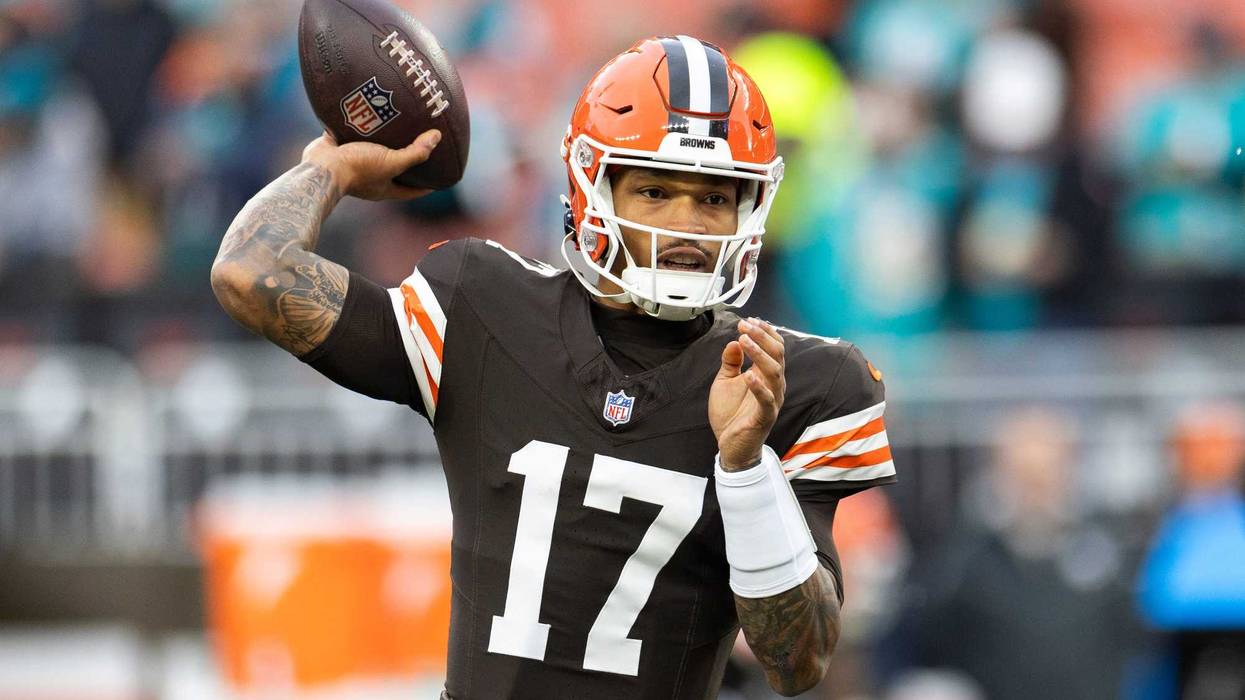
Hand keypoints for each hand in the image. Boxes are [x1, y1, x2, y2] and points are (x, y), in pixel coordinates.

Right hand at [301, 129, 439, 200]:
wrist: (321, 166)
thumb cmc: (358, 169)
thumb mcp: (391, 162)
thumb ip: (415, 153)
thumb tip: (437, 137)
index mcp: (385, 187)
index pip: (412, 190)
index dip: (427, 185)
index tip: (440, 178)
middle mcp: (371, 177)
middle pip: (394, 169)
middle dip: (406, 159)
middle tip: (421, 144)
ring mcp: (354, 162)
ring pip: (373, 150)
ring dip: (384, 139)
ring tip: (398, 122)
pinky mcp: (341, 147)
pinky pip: (353, 134)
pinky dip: (360, 125)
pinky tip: (370, 111)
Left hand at [709, 318, 785, 470]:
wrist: (731, 446)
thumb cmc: (731, 415)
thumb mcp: (725, 382)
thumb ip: (730, 362)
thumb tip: (734, 342)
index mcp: (766, 375)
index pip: (774, 347)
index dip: (764, 332)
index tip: (748, 321)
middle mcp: (773, 385)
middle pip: (777, 354)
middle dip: (761, 337)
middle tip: (745, 325)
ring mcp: (772, 400)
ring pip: (774, 372)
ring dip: (759, 354)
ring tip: (744, 341)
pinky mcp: (765, 417)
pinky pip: (767, 399)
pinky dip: (759, 386)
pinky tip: (749, 375)